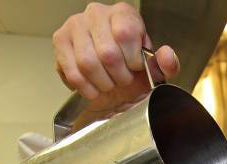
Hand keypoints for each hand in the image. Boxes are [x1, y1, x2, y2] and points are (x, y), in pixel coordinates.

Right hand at [53, 2, 179, 112]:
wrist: (110, 84)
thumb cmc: (131, 73)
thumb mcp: (153, 71)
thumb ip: (165, 65)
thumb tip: (167, 56)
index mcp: (123, 14)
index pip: (125, 34)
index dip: (132, 61)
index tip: (135, 68)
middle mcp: (97, 13)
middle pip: (107, 53)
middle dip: (118, 77)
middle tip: (121, 80)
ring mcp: (76, 25)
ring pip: (87, 63)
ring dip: (102, 84)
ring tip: (107, 84)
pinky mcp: (60, 41)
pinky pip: (72, 72)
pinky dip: (85, 88)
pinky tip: (93, 87)